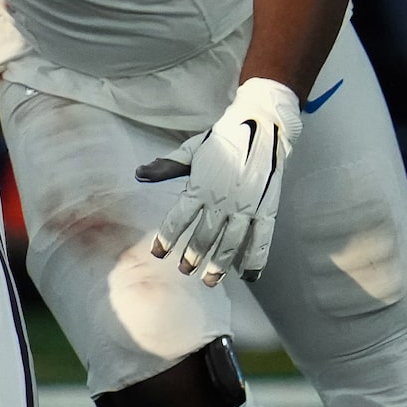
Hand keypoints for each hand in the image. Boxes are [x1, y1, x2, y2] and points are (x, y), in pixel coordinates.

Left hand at [138, 76, 300, 285]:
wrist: (261, 125)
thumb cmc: (223, 139)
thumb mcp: (191, 150)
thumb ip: (166, 167)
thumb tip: (139, 174)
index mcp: (201, 186)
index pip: (178, 219)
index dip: (167, 238)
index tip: (158, 254)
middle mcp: (223, 200)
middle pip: (204, 236)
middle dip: (192, 257)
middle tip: (184, 270)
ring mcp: (247, 206)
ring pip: (231, 244)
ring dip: (219, 265)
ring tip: (209, 281)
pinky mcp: (267, 208)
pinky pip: (262, 239)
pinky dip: (255, 259)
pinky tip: (247, 275)